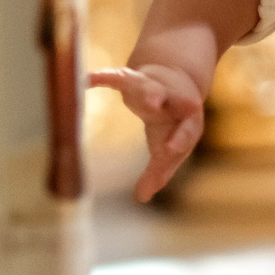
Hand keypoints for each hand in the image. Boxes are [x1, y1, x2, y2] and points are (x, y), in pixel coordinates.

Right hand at [88, 63, 204, 199]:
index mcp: (186, 120)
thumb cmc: (172, 126)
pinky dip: (103, 78)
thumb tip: (141, 198)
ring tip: (122, 90)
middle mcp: (172, 100)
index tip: (170, 148)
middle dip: (155, 98)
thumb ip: (158, 172)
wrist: (175, 84)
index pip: (186, 130)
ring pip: (143, 84)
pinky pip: (117, 76)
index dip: (179, 138)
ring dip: (130, 86)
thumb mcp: (170, 149)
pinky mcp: (134, 78)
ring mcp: (152, 86)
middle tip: (153, 103)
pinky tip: (87, 80)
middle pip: (164, 97)